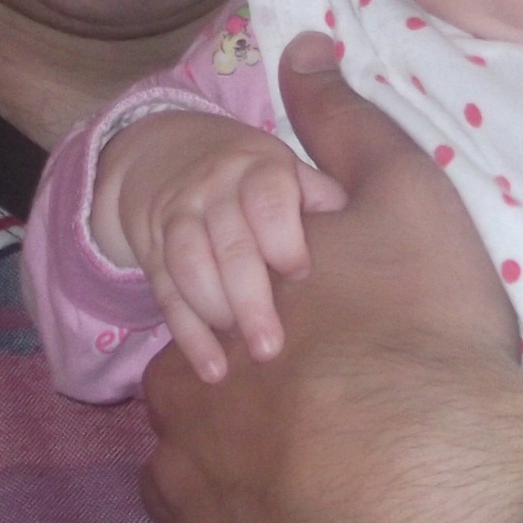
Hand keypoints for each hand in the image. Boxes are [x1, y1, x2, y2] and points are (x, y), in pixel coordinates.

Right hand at [93, 111, 343, 380]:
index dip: (283, 240)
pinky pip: (167, 293)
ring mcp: (178, 219)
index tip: (300, 275)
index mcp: (257, 168)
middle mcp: (214, 190)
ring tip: (242, 355)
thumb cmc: (247, 173)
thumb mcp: (285, 169)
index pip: (266, 201)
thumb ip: (322, 200)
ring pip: (190, 266)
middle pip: (229, 245)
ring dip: (215, 312)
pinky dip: (189, 335)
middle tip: (271, 346)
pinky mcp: (152, 251)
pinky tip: (213, 370)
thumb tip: (369, 238)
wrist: (164, 151)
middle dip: (249, 298)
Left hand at [140, 34, 522, 522]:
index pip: (196, 341)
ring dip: (216, 516)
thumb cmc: (422, 333)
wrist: (443, 471)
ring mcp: (198, 515)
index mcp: (213, 334)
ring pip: (180, 515)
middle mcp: (186, 423)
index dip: (241, 351)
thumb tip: (300, 46)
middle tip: (296, 448)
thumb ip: (342, 125)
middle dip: (219, 435)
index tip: (291, 368)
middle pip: (181, 430)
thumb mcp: (399, 194)